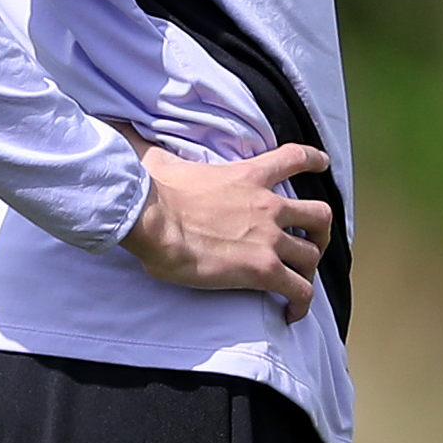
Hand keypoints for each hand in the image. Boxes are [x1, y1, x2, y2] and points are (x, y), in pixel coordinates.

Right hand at [117, 136, 332, 317]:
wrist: (155, 221)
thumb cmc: (154, 194)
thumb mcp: (159, 161)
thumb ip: (152, 148)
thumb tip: (119, 130)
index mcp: (248, 176)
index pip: (294, 158)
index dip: (314, 161)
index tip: (323, 164)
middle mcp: (268, 206)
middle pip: (319, 215)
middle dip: (321, 232)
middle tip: (312, 243)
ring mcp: (269, 239)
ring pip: (313, 255)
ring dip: (310, 270)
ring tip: (300, 283)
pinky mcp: (263, 270)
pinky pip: (299, 289)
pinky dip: (302, 303)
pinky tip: (292, 313)